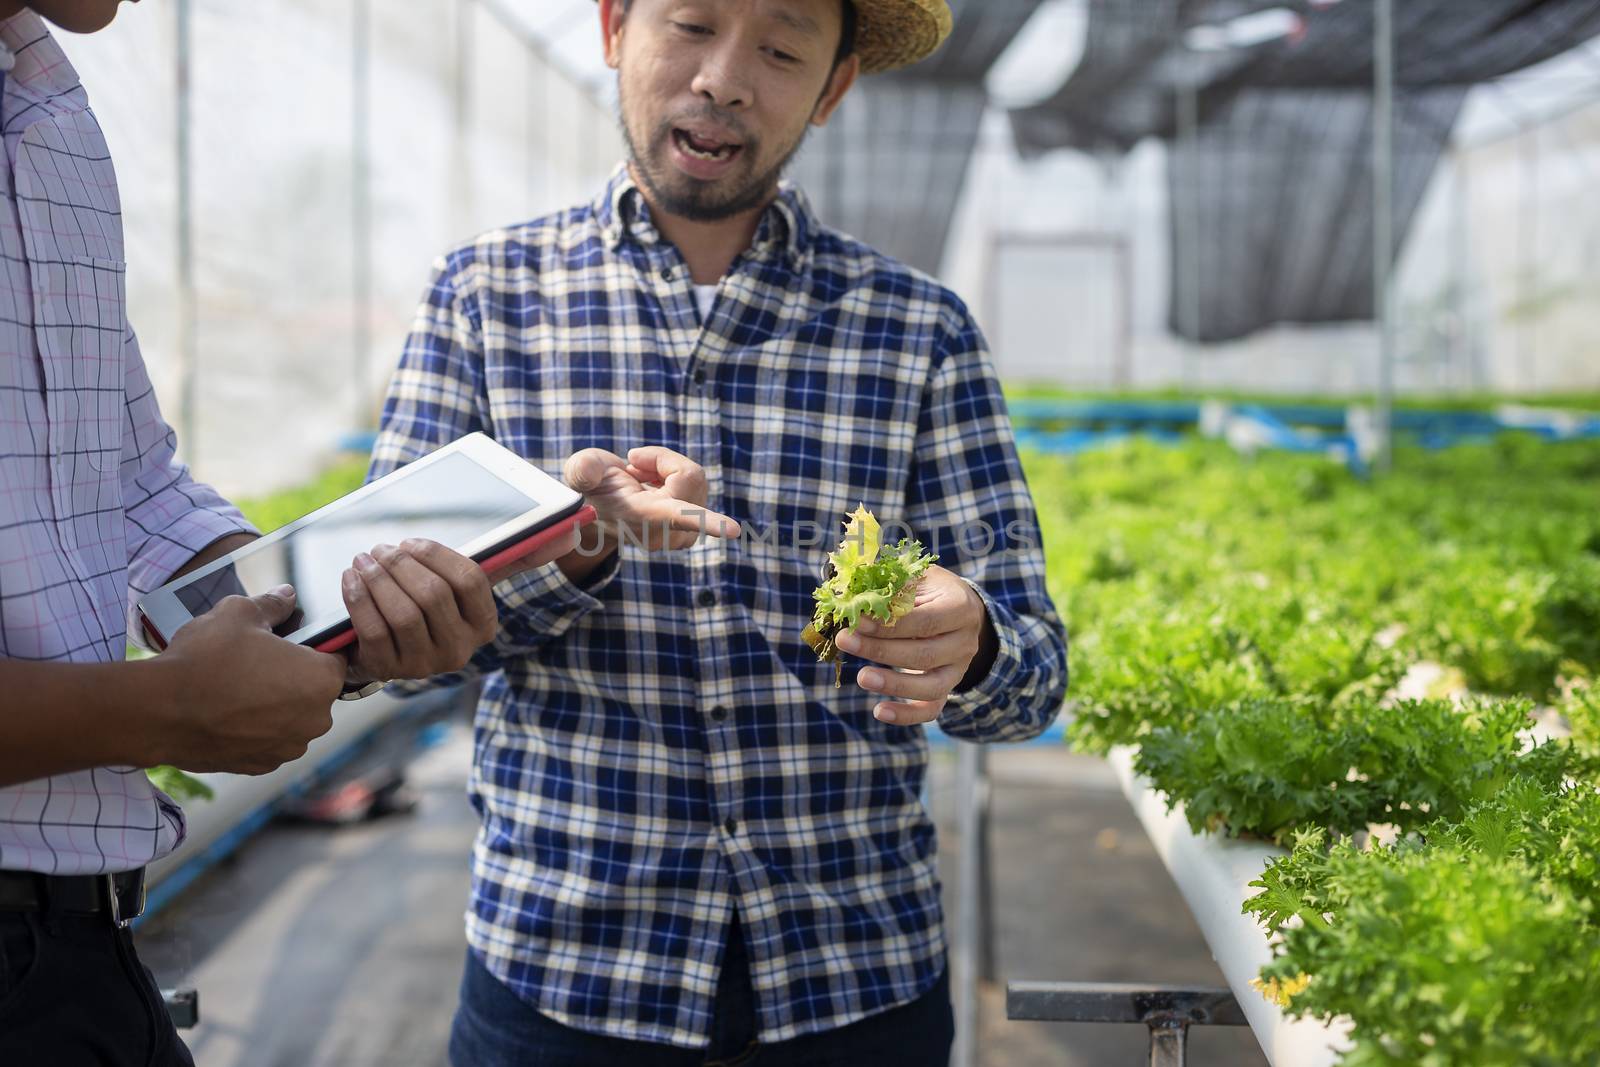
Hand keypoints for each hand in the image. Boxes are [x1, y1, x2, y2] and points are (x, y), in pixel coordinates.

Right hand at [152, 587, 345, 774]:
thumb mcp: (240, 613)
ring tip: (238, 687)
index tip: (289, 645)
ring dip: (274, 705)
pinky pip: (269, 740)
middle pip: (314, 690)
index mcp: (322, 679)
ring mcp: (289, 746)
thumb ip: (273, 605)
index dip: (312, 647)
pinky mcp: (262, 765)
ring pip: (292, 717)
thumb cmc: (205, 659)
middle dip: (292, 677)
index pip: (335, 657)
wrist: (158, 710)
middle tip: (257, 663)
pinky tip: (228, 712)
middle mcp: (316, 719)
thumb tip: (287, 596)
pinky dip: (254, 728)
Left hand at [341, 539, 503, 682]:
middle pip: (433, 596)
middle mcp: (460, 650)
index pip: (469, 581)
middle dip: (402, 564)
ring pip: (402, 613)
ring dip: (378, 579)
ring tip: (364, 559)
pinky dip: (359, 599)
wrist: (386, 650)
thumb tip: (564, 535)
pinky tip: (351, 578)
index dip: (437, 555)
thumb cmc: (427, 606)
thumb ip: (506, 560)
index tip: (412, 541)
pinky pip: (373, 630)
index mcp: (484, 625)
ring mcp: (424, 665)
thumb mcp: (461, 587)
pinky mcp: (389, 671)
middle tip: (380, 548)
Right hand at [564, 446, 739, 550]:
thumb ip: (582, 469)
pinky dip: (674, 475)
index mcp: (642, 518)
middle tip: (631, 465)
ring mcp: (680, 534)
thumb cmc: (590, 487)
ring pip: (694, 477)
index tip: (734, 530)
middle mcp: (665, 531)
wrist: (597, 509)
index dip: (707, 521)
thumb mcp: (579, 471)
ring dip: (666, 467)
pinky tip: (653, 484)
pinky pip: (696, 483)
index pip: (679, 516)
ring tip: (639, 477)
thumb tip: (592, 472)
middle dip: (661, 460)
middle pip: (689, 475)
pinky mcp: (690, 529)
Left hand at [833, 566, 993, 725]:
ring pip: (930, 686)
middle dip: (881, 650)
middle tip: (845, 641)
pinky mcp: (948, 688)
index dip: (887, 624)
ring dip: (894, 685)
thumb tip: (850, 599)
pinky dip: (906, 715)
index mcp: (960, 607)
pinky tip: (879, 712)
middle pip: (924, 654)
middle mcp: (965, 642)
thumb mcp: (915, 578)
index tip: (855, 621)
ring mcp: (958, 669)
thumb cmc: (929, 590)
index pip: (923, 621)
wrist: (960, 610)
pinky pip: (931, 709)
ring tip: (862, 678)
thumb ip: (890, 588)